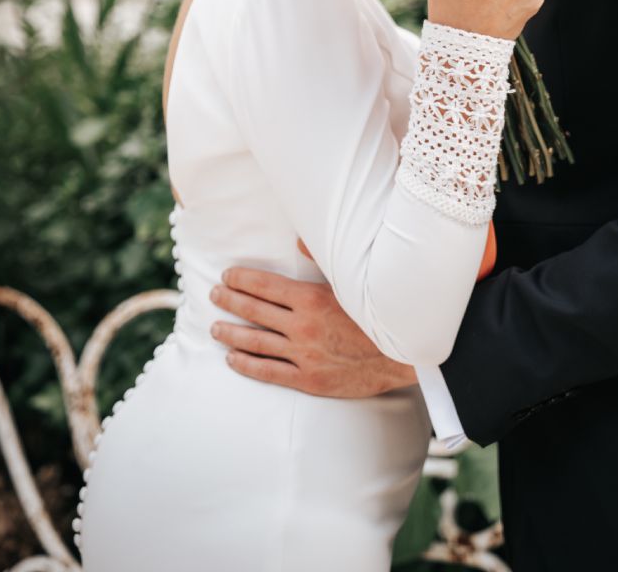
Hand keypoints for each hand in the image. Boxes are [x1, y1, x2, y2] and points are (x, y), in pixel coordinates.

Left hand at [209, 265, 416, 397]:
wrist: (403, 356)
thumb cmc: (378, 314)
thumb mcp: (352, 282)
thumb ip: (323, 260)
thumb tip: (298, 238)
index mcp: (311, 298)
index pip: (265, 286)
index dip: (242, 280)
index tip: (227, 276)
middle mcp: (302, 326)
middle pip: (255, 311)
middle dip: (230, 301)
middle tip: (214, 295)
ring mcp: (303, 355)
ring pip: (255, 342)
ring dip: (231, 333)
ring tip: (214, 327)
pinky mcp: (308, 379)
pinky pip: (269, 372)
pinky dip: (247, 365)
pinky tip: (232, 359)